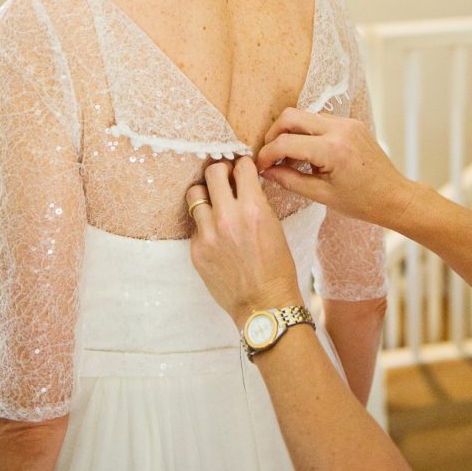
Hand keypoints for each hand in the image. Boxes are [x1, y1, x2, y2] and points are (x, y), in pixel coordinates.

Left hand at [187, 157, 301, 328]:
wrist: (263, 304)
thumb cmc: (277, 268)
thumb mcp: (274, 226)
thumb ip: (256, 202)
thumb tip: (244, 184)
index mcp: (253, 208)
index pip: (241, 167)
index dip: (242, 165)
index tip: (241, 169)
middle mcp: (228, 217)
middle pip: (212, 172)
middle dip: (219, 171)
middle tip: (223, 177)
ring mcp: (208, 234)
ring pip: (195, 194)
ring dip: (205, 194)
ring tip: (213, 201)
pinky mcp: (197, 250)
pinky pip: (195, 225)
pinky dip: (204, 223)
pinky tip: (216, 233)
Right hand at [256, 108, 413, 227]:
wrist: (394, 197)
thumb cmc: (362, 202)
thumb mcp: (322, 195)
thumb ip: (290, 180)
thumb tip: (266, 171)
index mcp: (332, 149)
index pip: (285, 143)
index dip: (267, 154)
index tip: (260, 166)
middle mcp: (339, 129)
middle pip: (290, 116)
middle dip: (273, 134)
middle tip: (269, 155)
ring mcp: (347, 123)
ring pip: (305, 115)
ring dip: (291, 131)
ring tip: (288, 157)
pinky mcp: (352, 123)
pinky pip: (320, 119)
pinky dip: (307, 132)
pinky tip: (307, 153)